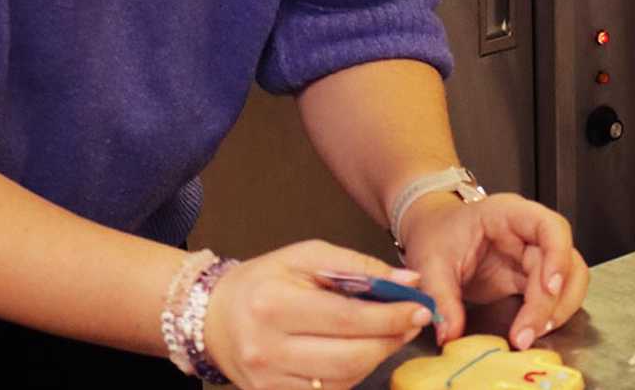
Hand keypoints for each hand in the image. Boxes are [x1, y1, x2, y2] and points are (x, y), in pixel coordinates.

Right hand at [204, 240, 432, 389]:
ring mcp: (269, 380)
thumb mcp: (306, 256)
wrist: (214, 317)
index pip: (347, 318)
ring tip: (388, 333)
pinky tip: (359, 351)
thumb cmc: (264, 280)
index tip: (420, 308)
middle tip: (412, 321)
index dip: (390, 316)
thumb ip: (358, 265)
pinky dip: (353, 373)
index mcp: (274, 305)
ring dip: (376, 357)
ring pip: (343, 379)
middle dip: (390, 340)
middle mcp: (268, 348)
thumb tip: (408, 282)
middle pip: (349, 356)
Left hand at [396, 191, 587, 350]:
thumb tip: (451, 332)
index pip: (550, 227)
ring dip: (558, 310)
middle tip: (527, 334)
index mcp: (507, 214)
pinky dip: (549, 314)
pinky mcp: (529, 278)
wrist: (431, 232)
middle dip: (551, 302)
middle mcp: (528, 233)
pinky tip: (531, 331)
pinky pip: (553, 295)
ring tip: (532, 335)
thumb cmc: (435, 233)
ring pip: (569, 279)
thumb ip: (441, 297)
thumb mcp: (429, 262)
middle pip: (564, 262)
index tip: (549, 288)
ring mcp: (532, 255)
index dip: (558, 256)